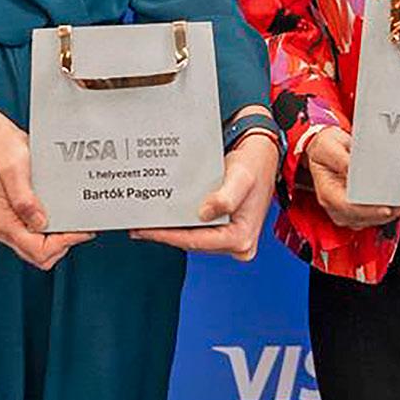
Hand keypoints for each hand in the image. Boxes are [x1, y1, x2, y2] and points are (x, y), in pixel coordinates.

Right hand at [0, 103, 91, 269]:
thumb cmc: (4, 153)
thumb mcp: (14, 170)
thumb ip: (24, 199)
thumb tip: (40, 223)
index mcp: (5, 223)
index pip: (38, 250)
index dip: (63, 243)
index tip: (81, 229)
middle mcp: (8, 230)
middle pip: (41, 257)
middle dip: (64, 245)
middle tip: (82, 226)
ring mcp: (14, 226)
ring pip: (42, 251)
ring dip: (62, 241)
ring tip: (76, 223)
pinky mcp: (22, 220)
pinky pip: (42, 238)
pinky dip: (57, 234)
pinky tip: (67, 219)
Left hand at [133, 132, 278, 258]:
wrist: (261, 156)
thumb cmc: (254, 166)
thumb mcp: (241, 178)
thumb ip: (226, 197)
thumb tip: (205, 213)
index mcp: (242, 238)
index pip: (198, 242)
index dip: (169, 237)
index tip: (147, 231)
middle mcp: (238, 243)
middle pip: (193, 243)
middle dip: (166, 235)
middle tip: (139, 228)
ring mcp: (231, 238)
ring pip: (194, 238)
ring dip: (171, 231)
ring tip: (146, 224)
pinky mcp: (224, 230)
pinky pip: (198, 231)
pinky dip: (180, 225)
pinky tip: (164, 218)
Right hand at [301, 127, 399, 228]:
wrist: (328, 148)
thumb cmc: (326, 148)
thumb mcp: (329, 148)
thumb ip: (341, 160)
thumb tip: (354, 170)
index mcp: (328, 194)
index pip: (349, 208)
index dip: (369, 210)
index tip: (386, 209)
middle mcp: (338, 206)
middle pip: (365, 217)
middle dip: (388, 213)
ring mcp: (349, 210)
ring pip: (374, 218)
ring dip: (394, 213)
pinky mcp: (360, 208)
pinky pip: (378, 214)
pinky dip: (393, 209)